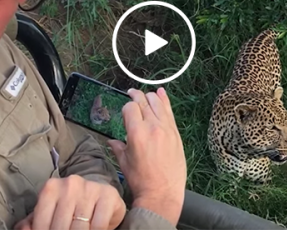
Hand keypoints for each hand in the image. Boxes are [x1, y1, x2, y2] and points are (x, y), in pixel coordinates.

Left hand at [14, 175, 125, 229]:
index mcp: (50, 188)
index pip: (42, 225)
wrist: (100, 195)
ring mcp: (90, 188)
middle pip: (61, 228)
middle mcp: (70, 184)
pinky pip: (98, 226)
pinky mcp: (107, 194)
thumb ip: (32, 223)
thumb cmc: (70, 208)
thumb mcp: (49, 214)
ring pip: (80, 228)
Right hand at [108, 88, 185, 225]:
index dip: (126, 107)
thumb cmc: (141, 180)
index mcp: (137, 133)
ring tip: (146, 94)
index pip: (130, 108)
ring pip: (158, 103)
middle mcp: (152, 127)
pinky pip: (169, 112)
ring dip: (150, 96)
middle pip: (144, 102)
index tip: (125, 112)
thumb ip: (118, 147)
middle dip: (136, 96)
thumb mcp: (124, 162)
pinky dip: (165, 100)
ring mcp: (166, 129)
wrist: (162, 193)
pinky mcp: (175, 133)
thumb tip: (111, 141)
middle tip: (132, 93)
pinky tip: (161, 93)